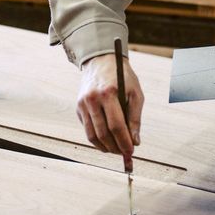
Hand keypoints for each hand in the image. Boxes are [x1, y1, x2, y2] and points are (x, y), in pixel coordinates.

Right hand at [77, 54, 143, 169]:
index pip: (116, 126)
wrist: (101, 61)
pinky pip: (87, 129)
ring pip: (92, 135)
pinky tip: (107, 141)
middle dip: (115, 148)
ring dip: (105, 147)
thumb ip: (135, 118)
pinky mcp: (78, 107)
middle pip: (103, 133)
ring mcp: (82, 104)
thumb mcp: (135, 93)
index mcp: (108, 93)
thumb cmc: (122, 78)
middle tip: (125, 153)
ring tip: (116, 150)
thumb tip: (135, 141)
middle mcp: (92, 99)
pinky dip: (97, 139)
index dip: (124, 142)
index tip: (131, 151)